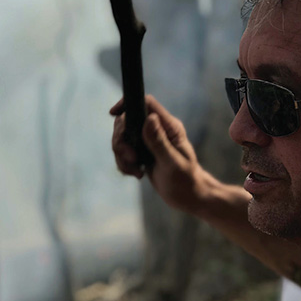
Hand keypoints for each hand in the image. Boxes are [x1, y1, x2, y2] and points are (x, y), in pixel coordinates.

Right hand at [110, 95, 205, 213]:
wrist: (187, 196)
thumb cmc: (185, 180)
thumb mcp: (172, 163)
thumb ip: (159, 141)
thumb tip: (149, 118)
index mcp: (169, 127)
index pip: (147, 103)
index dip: (128, 104)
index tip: (113, 114)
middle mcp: (158, 130)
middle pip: (128, 120)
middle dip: (122, 140)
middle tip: (132, 159)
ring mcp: (149, 141)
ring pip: (122, 138)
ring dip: (122, 156)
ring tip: (136, 171)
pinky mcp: (142, 152)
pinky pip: (123, 152)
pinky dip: (124, 164)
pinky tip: (137, 174)